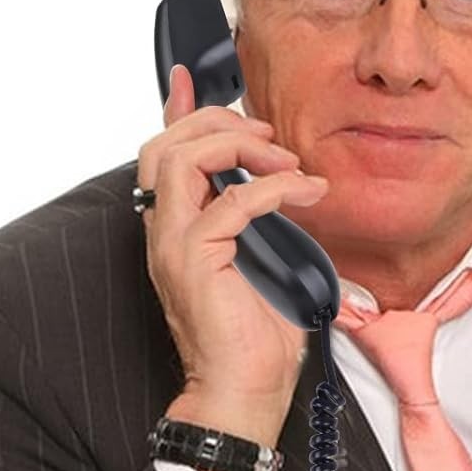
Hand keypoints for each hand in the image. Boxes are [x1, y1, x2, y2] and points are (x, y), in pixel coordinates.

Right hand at [136, 63, 329, 439]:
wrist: (244, 391)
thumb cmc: (256, 339)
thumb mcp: (268, 261)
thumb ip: (265, 221)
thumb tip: (292, 186)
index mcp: (177, 229)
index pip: (164, 153)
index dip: (179, 110)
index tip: (194, 79)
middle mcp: (165, 231)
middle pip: (167, 143)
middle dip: (219, 123)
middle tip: (270, 136)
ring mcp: (174, 244)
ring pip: (184, 158)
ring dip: (241, 145)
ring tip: (286, 160)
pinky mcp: (195, 259)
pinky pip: (234, 202)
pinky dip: (276, 188)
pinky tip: (307, 193)